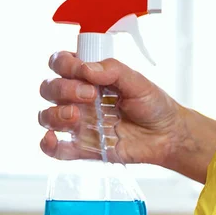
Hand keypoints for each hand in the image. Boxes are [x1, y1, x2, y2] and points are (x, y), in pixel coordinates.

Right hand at [39, 51, 182, 166]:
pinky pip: (56, 149)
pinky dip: (48, 145)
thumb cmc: (154, 106)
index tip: (82, 71)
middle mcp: (79, 99)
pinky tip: (54, 139)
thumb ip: (113, 70)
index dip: (64, 65)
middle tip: (90, 95)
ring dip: (55, 114)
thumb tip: (86, 68)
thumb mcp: (138, 82)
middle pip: (49, 89)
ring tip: (76, 116)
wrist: (168, 135)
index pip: (61, 64)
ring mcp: (80, 123)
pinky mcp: (84, 147)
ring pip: (47, 116)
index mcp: (90, 78)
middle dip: (62, 89)